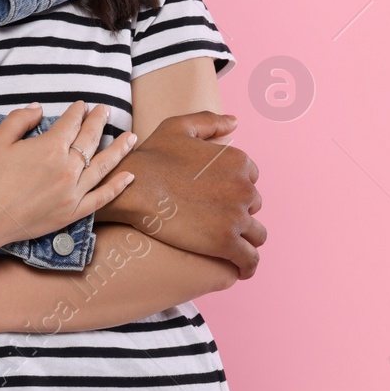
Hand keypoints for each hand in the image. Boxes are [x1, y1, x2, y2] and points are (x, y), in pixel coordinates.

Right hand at [0, 102, 135, 245]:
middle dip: (99, 122)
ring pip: (103, 166)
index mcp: (49, 147)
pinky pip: (102, 198)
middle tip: (105, 111)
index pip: (71, 123)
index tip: (82, 105)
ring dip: (119, 149)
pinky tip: (129, 176)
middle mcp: (67, 168)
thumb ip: (20, 119)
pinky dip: (117, 186)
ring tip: (130, 137)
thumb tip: (39, 108)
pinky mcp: (73, 212)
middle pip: (90, 140)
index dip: (77, 111)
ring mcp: (73, 192)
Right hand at [97, 111, 266, 278]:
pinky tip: (239, 268)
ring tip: (228, 246)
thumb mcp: (178, 128)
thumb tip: (235, 122)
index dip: (233, 188)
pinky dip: (248, 266)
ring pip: (257, 234)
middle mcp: (244, 187)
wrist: (133, 188)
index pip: (250, 179)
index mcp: (237, 160)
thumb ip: (210, 122)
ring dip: (245, 239)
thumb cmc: (151, 157)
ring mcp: (237, 216)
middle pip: (253, 206)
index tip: (217, 197)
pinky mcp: (227, 242)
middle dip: (238, 212)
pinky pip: (250, 259)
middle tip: (213, 219)